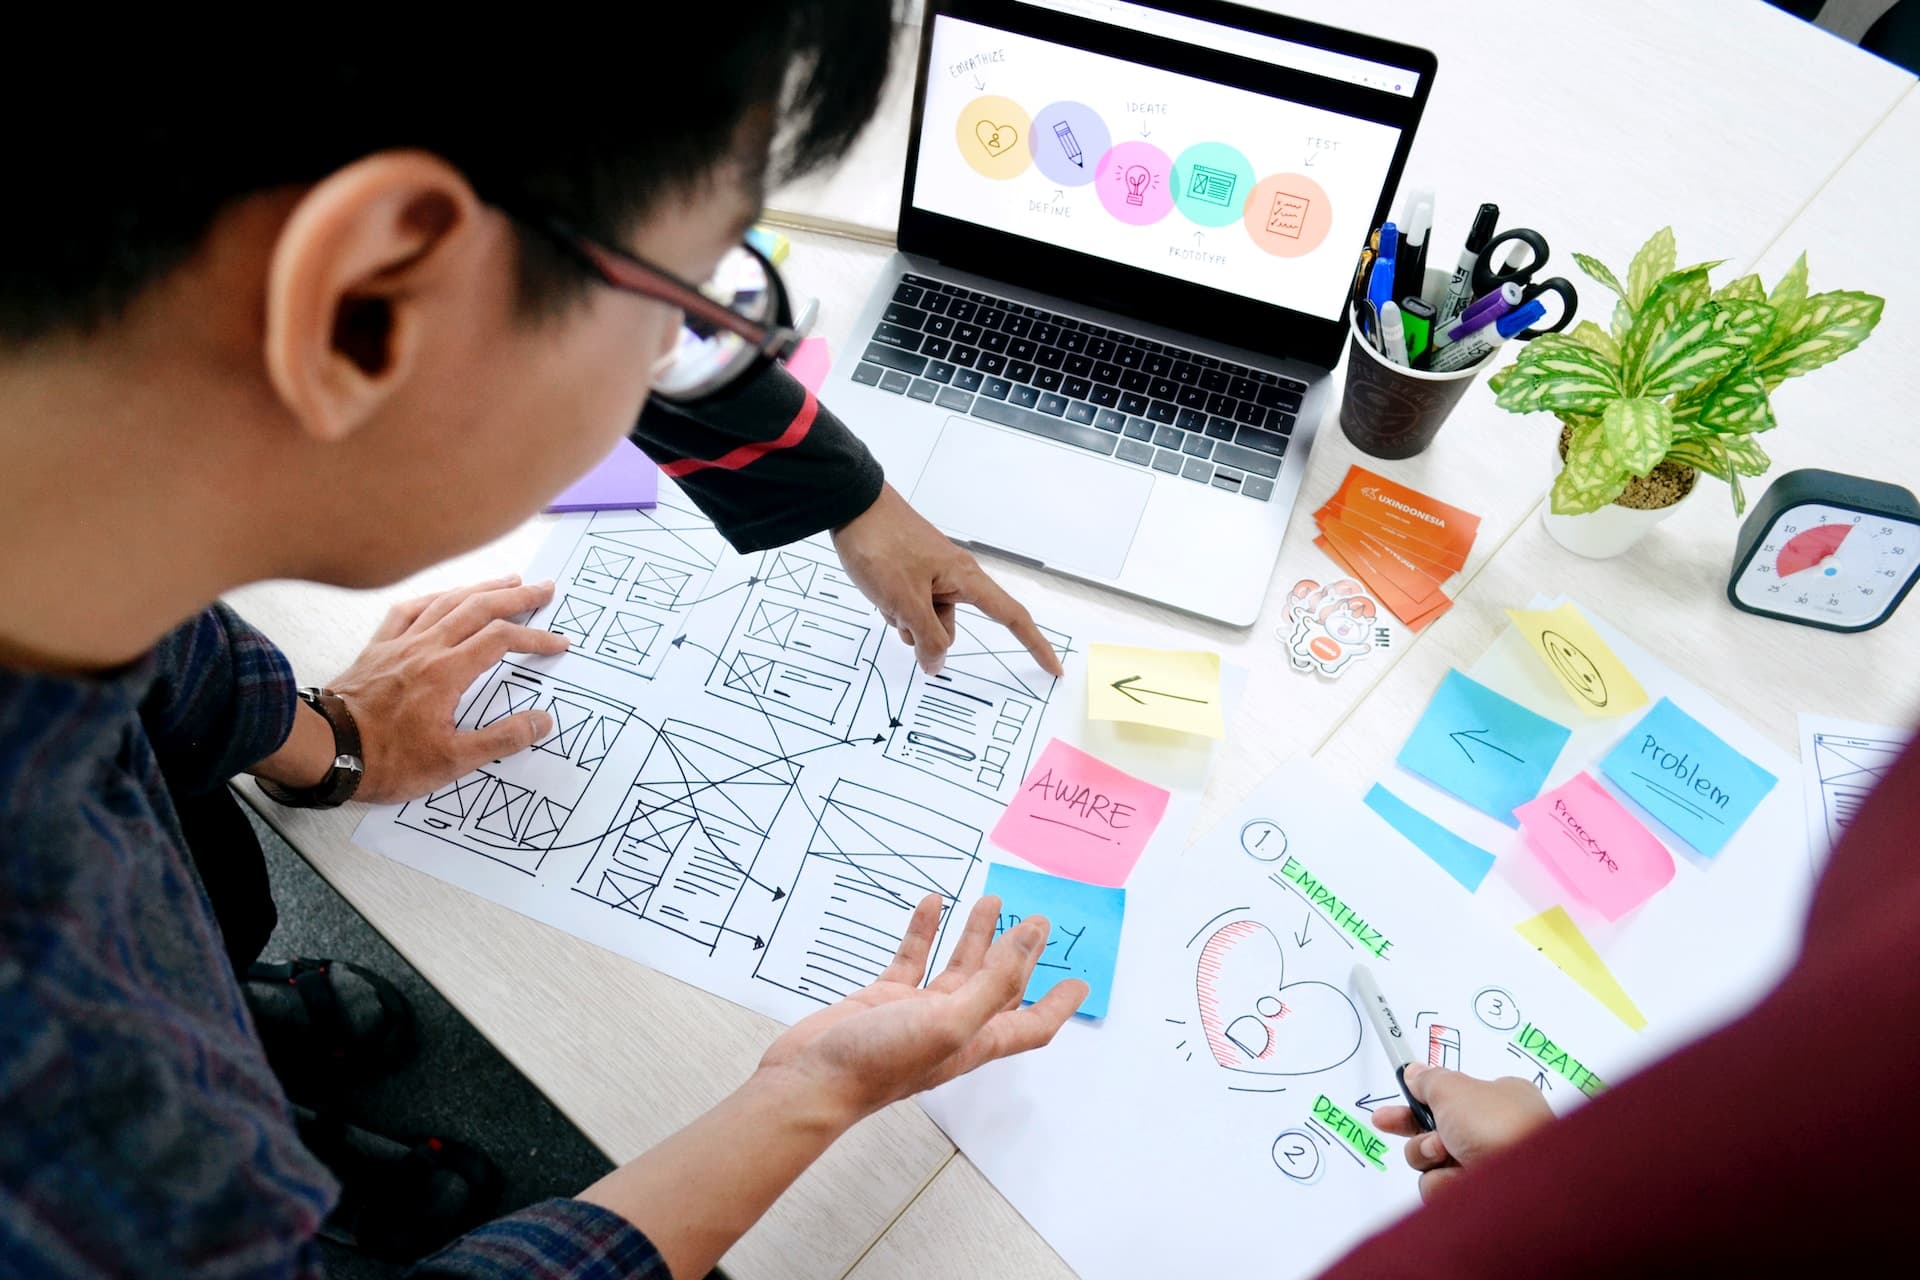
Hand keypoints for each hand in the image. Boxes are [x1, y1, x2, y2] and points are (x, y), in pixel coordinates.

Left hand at [327, 575, 568, 803]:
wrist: (325, 749)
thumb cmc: (385, 759)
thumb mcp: (452, 761)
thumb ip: (500, 738)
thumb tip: (541, 721)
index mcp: (446, 673)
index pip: (501, 640)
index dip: (534, 637)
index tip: (557, 644)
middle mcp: (425, 649)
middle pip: (478, 608)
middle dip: (516, 596)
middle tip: (544, 588)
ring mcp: (399, 644)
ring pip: (446, 602)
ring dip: (481, 588)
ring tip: (507, 580)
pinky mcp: (378, 648)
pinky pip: (408, 610)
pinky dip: (433, 598)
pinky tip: (444, 596)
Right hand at [756, 893, 1085, 1123]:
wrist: (812, 1080)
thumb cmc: (881, 1063)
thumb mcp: (952, 1022)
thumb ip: (995, 981)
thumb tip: (1029, 939)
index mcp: (976, 1039)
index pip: (1031, 1024)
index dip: (1058, 1004)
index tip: (1080, 982)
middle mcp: (952, 1025)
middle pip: (998, 985)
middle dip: (1019, 954)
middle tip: (1038, 921)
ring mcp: (916, 1011)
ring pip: (956, 965)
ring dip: (975, 934)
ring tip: (991, 900)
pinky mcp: (884, 998)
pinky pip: (911, 957)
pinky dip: (924, 930)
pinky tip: (932, 903)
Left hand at [833, 483, 1062, 676]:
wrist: (851, 506)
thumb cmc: (882, 547)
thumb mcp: (904, 601)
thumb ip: (926, 637)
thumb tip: (936, 665)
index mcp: (965, 578)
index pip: (1011, 617)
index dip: (1035, 645)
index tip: (1054, 669)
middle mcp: (954, 577)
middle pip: (949, 627)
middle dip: (922, 631)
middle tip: (897, 608)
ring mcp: (930, 575)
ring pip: (923, 619)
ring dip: (901, 619)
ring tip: (881, 593)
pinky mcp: (910, 573)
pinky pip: (908, 606)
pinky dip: (892, 607)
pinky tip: (875, 589)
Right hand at [1372, 1063, 1554, 1201]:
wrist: (1526, 1187)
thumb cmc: (1499, 1127)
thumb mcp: (1455, 1089)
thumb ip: (1429, 1079)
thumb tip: (1416, 1072)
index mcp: (1501, 1100)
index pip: (1451, 1098)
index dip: (1419, 1098)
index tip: (1396, 1094)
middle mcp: (1495, 1134)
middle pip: (1437, 1131)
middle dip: (1417, 1132)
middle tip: (1385, 1121)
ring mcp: (1487, 1167)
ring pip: (1434, 1162)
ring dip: (1428, 1156)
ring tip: (1446, 1153)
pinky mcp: (1478, 1198)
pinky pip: (1442, 1189)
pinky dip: (1443, 1183)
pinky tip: (1459, 1181)